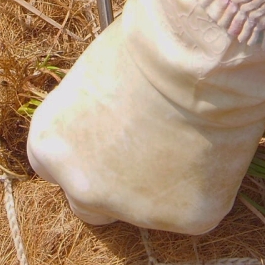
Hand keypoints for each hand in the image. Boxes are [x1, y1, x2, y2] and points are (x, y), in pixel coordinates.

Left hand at [27, 0, 264, 233]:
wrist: (196, 57)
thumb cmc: (142, 46)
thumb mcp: (93, 78)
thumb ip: (92, 116)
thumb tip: (112, 120)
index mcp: (49, 148)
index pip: (56, 169)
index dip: (86, 153)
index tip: (110, 137)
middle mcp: (82, 189)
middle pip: (91, 203)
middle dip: (114, 183)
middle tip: (148, 148)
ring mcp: (136, 211)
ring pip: (149, 206)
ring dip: (164, 183)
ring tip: (192, 131)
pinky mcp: (188, 218)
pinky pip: (196, 205)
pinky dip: (207, 183)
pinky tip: (215, 145)